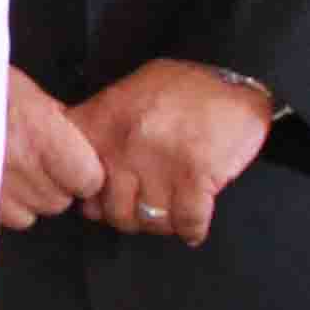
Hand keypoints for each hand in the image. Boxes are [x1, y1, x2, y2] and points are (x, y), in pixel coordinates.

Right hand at [0, 68, 109, 233]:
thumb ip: (54, 119)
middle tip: (34, 160)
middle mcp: (19, 168)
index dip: (83, 171)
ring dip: (26, 199)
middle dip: (53, 185)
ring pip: (30, 215)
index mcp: (40, 136)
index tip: (72, 160)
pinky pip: (0, 218)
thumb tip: (72, 136)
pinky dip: (0, 205)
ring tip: (8, 169)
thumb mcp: (24, 89)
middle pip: (59, 201)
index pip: (89, 180)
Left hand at [70, 58, 273, 245]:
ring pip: (149, 221)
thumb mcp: (127, 93)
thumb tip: (78, 169)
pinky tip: (193, 222)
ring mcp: (158, 162)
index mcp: (102, 122)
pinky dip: (192, 229)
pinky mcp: (195, 178)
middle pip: (113, 211)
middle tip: (144, 207)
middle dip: (130, 216)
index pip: (73, 179)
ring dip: (162, 223)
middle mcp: (124, 144)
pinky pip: (187, 223)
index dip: (89, 195)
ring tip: (170, 212)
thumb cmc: (183, 89)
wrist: (236, 79)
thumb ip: (99, 127)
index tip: (104, 194)